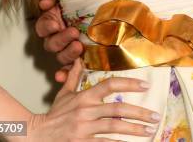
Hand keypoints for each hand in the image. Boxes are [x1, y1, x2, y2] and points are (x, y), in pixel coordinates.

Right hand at [28, 58, 160, 140]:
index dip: (129, 83)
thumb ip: (75, 77)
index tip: (145, 85)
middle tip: (155, 116)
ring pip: (115, 127)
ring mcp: (85, 129)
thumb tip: (80, 58)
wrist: (37, 135)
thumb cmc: (54, 116)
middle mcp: (87, 111)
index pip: (110, 84)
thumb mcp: (64, 94)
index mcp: (85, 97)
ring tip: (149, 131)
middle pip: (118, 109)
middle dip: (140, 113)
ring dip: (135, 129)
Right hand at [35, 0, 82, 82]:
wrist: (91, 5)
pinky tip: (63, 77)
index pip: (42, 27)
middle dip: (62, 39)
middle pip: (52, 44)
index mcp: (50, 22)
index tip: (55, 23)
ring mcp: (64, 49)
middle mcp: (55, 37)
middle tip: (74, 33)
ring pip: (61, 57)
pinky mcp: (75, 58)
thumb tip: (44, 4)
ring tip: (79, 47)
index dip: (47, 26)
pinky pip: (67, 69)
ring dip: (68, 54)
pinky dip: (64, 74)